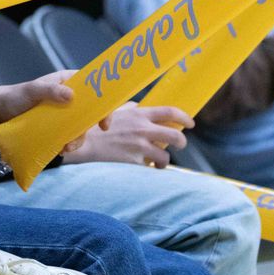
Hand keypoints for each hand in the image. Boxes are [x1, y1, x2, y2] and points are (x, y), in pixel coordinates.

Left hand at [0, 71, 109, 153]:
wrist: (0, 112)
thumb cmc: (18, 95)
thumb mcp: (33, 91)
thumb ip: (50, 91)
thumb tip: (72, 96)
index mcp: (68, 83)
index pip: (93, 89)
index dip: (103, 103)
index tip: (103, 121)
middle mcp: (69, 98)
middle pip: (90, 111)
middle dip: (89, 126)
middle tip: (85, 135)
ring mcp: (64, 114)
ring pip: (80, 127)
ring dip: (77, 139)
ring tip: (65, 147)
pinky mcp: (57, 128)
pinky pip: (69, 137)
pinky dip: (68, 144)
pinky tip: (60, 149)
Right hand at [61, 103, 193, 166]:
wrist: (83, 143)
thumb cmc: (96, 125)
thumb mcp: (114, 110)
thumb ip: (130, 108)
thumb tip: (140, 106)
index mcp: (139, 114)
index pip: (170, 112)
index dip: (184, 117)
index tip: (191, 123)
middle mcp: (142, 130)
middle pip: (175, 135)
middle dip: (182, 142)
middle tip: (180, 144)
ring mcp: (139, 147)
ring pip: (165, 156)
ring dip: (164, 160)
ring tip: (158, 162)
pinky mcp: (133, 162)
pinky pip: (150, 167)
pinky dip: (150, 168)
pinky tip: (144, 167)